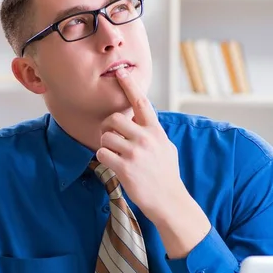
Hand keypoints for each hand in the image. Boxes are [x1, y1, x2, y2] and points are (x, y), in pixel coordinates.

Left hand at [96, 67, 186, 222]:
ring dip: (105, 145)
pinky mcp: (125, 168)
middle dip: (107, 127)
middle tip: (109, 138)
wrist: (169, 200)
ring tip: (114, 154)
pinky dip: (103, 158)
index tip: (121, 72)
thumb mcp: (166, 147)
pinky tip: (112, 164)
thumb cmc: (167, 174)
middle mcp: (146, 138)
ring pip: (105, 137)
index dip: (130, 85)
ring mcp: (135, 153)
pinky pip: (102, 154)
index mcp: (155, 131)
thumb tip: (141, 121)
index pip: (141, 102)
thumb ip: (153, 133)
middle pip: (114, 119)